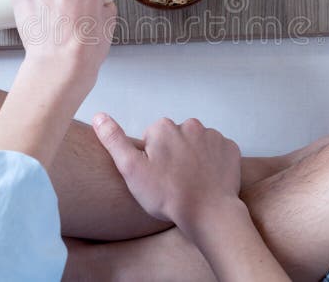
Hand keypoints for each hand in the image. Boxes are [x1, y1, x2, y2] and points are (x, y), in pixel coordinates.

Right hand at [92, 114, 241, 234]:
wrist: (208, 212)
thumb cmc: (168, 195)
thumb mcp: (131, 170)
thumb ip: (114, 140)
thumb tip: (99, 116)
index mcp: (164, 127)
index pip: (152, 138)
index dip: (150, 158)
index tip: (155, 175)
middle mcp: (190, 125)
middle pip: (175, 138)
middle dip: (172, 155)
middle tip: (171, 181)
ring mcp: (213, 136)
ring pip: (196, 144)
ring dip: (193, 157)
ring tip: (190, 182)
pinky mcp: (230, 148)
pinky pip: (217, 151)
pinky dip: (212, 162)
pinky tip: (207, 179)